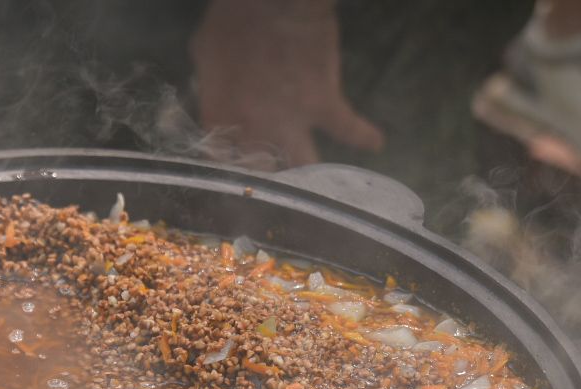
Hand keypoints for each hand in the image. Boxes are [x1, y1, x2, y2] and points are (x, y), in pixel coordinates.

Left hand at [189, 0, 382, 167]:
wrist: (273, 1)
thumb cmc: (232, 20)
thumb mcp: (204, 49)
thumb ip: (209, 78)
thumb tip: (215, 83)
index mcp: (221, 116)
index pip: (221, 155)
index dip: (227, 159)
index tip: (234, 157)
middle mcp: (256, 129)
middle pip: (262, 169)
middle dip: (266, 174)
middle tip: (271, 171)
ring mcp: (293, 121)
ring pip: (303, 162)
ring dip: (308, 169)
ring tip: (314, 179)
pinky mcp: (325, 104)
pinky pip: (350, 127)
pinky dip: (364, 136)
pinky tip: (375, 144)